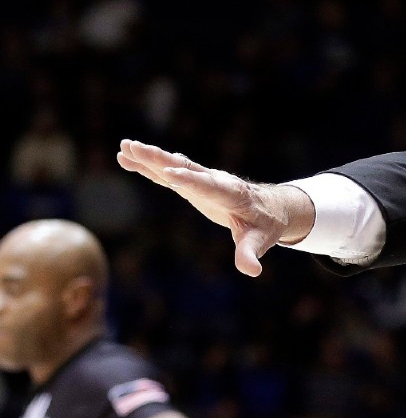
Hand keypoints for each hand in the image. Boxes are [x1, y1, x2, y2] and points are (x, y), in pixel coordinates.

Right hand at [117, 139, 314, 276]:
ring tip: (125, 146)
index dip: (190, 180)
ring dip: (150, 157)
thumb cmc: (263, 225)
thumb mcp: (259, 241)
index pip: (208, 186)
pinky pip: (166, 174)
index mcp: (231, 194)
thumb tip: (252, 271)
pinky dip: (147, 167)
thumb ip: (250, 254)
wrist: (268, 207)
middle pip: (186, 168)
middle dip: (162, 159)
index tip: (170, 172)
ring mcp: (201, 180)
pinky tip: (126, 158)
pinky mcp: (191, 184)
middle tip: (138, 148)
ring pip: (173, 166)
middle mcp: (214, 181)